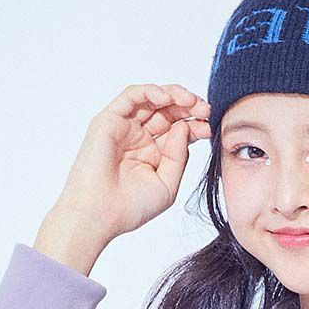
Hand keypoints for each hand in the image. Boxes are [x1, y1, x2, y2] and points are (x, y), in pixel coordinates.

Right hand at [46, 83, 211, 245]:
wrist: (99, 215)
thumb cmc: (129, 207)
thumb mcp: (167, 185)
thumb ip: (179, 157)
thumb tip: (183, 127)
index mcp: (152, 153)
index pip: (178, 130)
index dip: (195, 125)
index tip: (209, 128)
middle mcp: (138, 138)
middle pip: (168, 111)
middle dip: (189, 107)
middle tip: (205, 110)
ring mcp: (124, 128)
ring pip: (151, 99)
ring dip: (174, 95)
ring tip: (191, 101)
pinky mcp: (109, 120)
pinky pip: (131, 96)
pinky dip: (150, 92)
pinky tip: (167, 98)